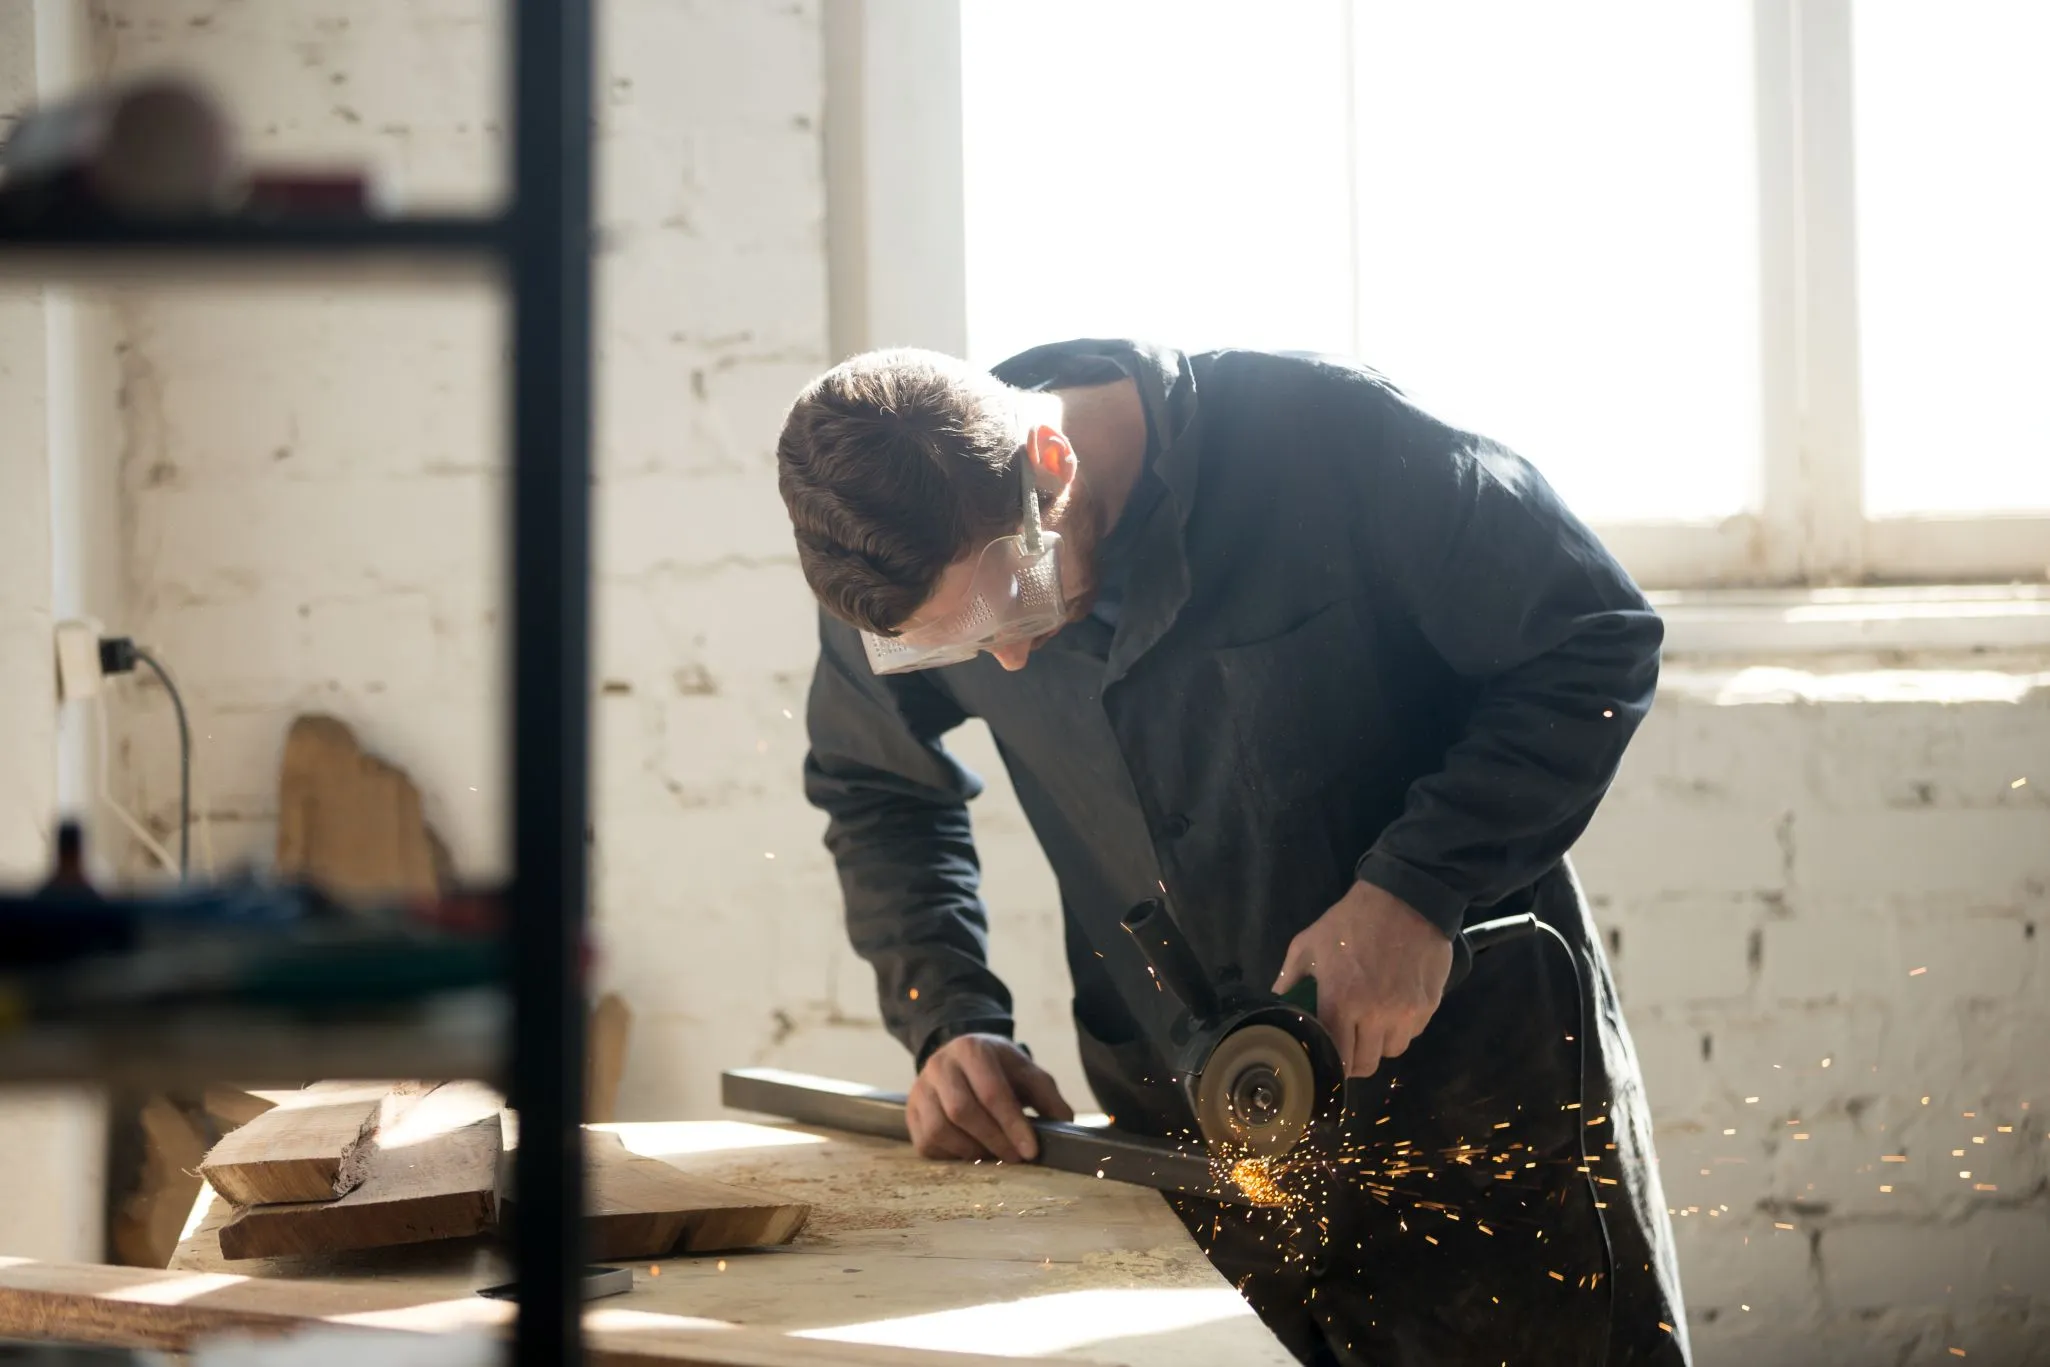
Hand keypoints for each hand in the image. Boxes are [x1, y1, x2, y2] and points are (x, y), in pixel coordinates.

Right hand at [907, 1033, 1074, 1162]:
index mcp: (971, 1049)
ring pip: (940, 1129)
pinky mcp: (910, 1113)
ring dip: (971, 1150)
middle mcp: (939, 1065)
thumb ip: (1046, 1096)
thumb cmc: (998, 1069)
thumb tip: (1066, 1125)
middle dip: (994, 1140)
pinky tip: (972, 1153)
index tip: (1031, 1151)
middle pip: (962, 1111)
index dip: (1012, 1124)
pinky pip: (927, 1143)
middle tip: (1016, 1158)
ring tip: (994, 1156)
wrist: (961, 1059)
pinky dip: (951, 1155)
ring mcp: (919, 1089)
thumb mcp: (1026, 1072)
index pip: (992, 1092)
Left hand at [1273, 881, 1452, 1077]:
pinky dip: (1402, 1028)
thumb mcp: (1309, 943)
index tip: (1329, 1056)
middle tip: (1349, 1044)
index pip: (1338, 1058)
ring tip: (1372, 1024)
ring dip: (1380, 1044)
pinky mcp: (1429, 1005)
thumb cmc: (1350, 922)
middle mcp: (1375, 1016)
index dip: (1333, 1062)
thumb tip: (1279, 1004)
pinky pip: (1413, 1033)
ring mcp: (1406, 1012)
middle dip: (1355, 1059)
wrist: (1405, 899)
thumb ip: (1290, 977)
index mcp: (1340, 1003)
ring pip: (1392, 1051)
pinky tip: (1393, 1008)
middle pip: (1367, 1063)